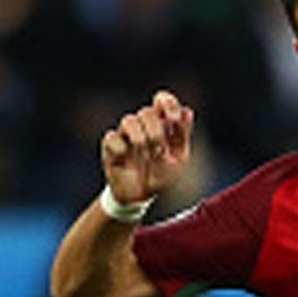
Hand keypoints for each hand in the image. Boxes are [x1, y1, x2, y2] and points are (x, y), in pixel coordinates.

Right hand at [100, 90, 193, 205]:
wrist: (142, 196)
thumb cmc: (162, 175)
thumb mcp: (179, 158)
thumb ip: (182, 136)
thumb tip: (187, 111)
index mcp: (161, 124)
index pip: (162, 100)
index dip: (167, 103)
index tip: (174, 118)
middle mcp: (142, 125)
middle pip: (146, 111)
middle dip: (156, 131)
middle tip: (160, 150)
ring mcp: (125, 134)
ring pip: (129, 120)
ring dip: (140, 138)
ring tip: (146, 155)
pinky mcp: (110, 146)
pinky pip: (112, 137)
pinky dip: (121, 147)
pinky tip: (125, 157)